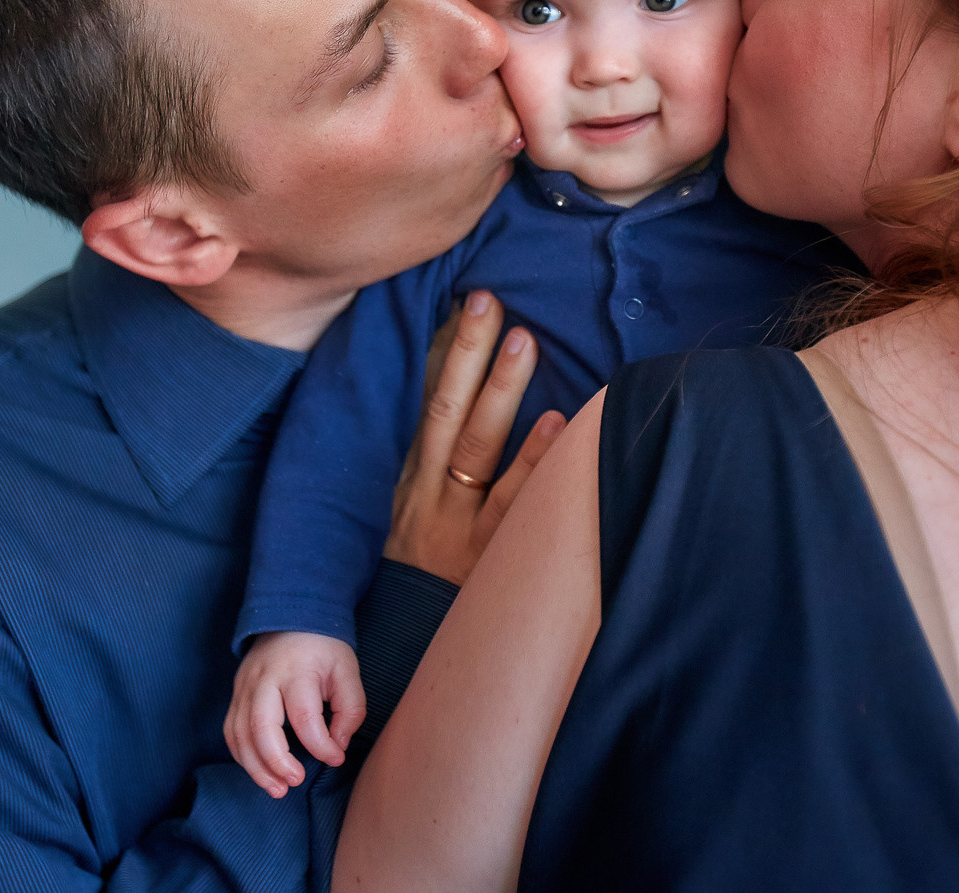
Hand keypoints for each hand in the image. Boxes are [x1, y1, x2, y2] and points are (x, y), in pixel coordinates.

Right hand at [224, 630, 364, 797]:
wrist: (290, 617)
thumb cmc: (323, 649)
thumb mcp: (347, 671)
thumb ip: (350, 710)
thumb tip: (337, 747)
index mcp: (297, 671)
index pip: (304, 716)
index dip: (320, 745)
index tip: (336, 758)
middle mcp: (265, 679)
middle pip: (261, 726)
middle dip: (276, 761)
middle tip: (295, 781)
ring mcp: (245, 687)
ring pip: (239, 733)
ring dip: (256, 767)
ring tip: (277, 789)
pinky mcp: (236, 695)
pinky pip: (231, 731)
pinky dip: (242, 756)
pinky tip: (260, 772)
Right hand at [384, 291, 565, 586]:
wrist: (396, 657)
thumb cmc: (407, 590)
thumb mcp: (403, 533)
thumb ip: (429, 483)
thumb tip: (463, 418)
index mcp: (406, 485)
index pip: (425, 408)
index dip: (442, 358)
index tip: (460, 306)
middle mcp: (428, 497)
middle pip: (447, 412)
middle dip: (466, 355)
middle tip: (488, 301)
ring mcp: (458, 526)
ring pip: (479, 446)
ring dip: (502, 391)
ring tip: (525, 341)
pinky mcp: (486, 559)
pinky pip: (515, 504)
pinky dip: (536, 463)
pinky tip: (562, 425)